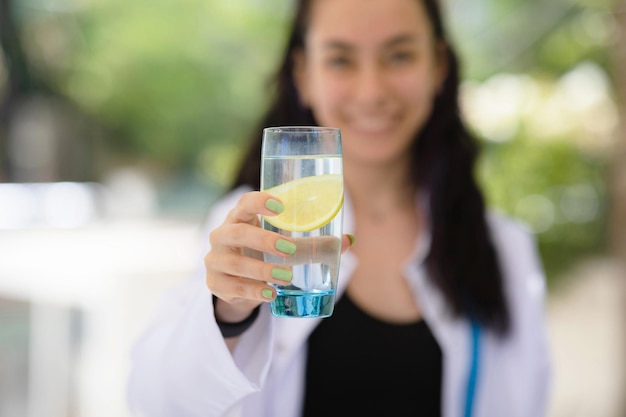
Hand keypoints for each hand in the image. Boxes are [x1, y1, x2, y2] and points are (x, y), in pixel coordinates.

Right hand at [205, 191, 353, 322]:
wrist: (235, 284)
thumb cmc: (262, 255)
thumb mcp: (282, 246)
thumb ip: (313, 244)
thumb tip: (349, 240)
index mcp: (240, 218)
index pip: (244, 203)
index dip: (259, 202)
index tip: (280, 206)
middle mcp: (223, 235)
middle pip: (238, 233)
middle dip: (264, 241)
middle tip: (290, 250)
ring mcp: (215, 260)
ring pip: (236, 264)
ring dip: (262, 270)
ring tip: (286, 277)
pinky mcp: (215, 283)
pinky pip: (232, 287)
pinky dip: (253, 291)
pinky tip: (270, 294)